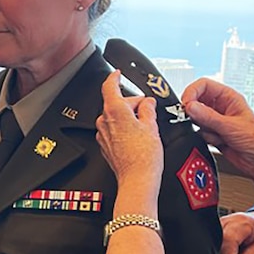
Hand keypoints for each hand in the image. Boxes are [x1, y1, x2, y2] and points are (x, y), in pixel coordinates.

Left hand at [96, 70, 163, 194]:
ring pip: (115, 118)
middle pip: (116, 103)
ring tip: (145, 127)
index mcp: (114, 111)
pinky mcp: (105, 146)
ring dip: (128, 118)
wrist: (137, 180)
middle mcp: (104, 121)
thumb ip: (148, 108)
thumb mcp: (151, 126)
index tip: (118, 73)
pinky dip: (123, 129)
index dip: (114, 77)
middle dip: (132, 103)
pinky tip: (137, 138)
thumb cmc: (144, 157)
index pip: (109, 86)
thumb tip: (147, 103)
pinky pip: (113, 131)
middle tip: (148, 109)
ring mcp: (102, 135)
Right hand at [181, 78, 253, 178]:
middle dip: (195, 113)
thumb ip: (208, 116)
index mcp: (228, 97)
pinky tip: (218, 141)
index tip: (186, 104)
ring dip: (203, 128)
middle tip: (195, 120)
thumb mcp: (230, 125)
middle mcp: (221, 107)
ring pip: (197, 119)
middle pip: (197, 102)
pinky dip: (205, 138)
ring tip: (216, 133)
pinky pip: (200, 133)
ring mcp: (216, 121)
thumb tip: (190, 106)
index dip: (192, 92)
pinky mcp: (213, 134)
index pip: (204, 85)